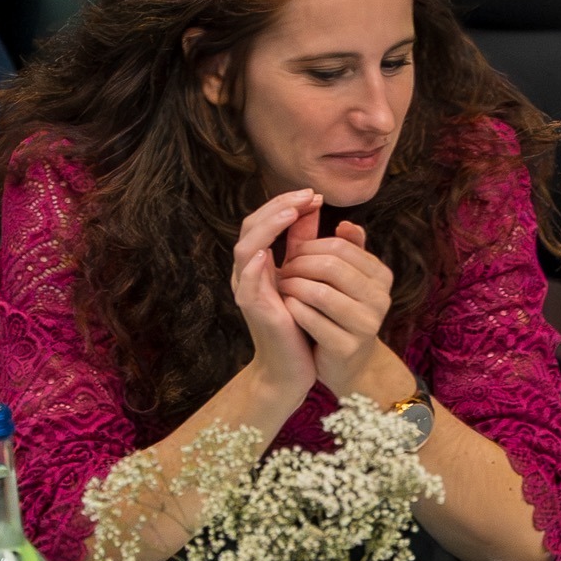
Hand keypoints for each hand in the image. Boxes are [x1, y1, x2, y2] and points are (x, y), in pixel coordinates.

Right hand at [230, 191, 319, 409]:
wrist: (292, 366)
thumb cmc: (300, 320)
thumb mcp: (304, 274)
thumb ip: (305, 243)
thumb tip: (313, 207)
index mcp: (261, 263)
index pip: (264, 221)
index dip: (286, 204)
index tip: (314, 194)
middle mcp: (249, 273)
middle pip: (251, 228)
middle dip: (277, 207)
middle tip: (305, 195)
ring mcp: (248, 291)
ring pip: (245, 250)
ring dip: (267, 228)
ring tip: (289, 212)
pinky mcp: (253, 311)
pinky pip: (247, 285)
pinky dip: (253, 267)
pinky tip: (267, 252)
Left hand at [276, 221, 397, 398]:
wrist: (346, 364)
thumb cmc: (341, 313)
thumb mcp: (346, 280)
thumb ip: (346, 250)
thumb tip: (344, 223)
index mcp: (381, 276)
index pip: (340, 246)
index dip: (309, 246)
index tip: (292, 253)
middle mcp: (380, 298)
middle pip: (330, 266)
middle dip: (298, 265)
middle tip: (282, 270)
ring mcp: (366, 324)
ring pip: (319, 293)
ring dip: (292, 286)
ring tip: (281, 287)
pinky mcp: (347, 347)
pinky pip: (312, 320)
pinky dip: (294, 309)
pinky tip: (286, 307)